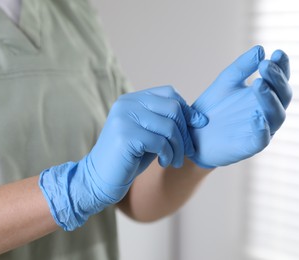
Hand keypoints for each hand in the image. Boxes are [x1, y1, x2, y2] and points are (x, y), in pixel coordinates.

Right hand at [39, 86, 207, 230]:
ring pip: (169, 126)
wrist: (100, 179)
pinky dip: (168, 154)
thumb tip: (198, 117)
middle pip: (172, 108)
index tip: (197, 125)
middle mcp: (127, 104)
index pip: (169, 93)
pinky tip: (163, 162)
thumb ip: (167, 122)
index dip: (187, 109)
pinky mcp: (125, 135)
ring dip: (178, 147)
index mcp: (132, 99)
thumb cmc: (129, 158)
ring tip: (174, 161)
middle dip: (185, 132)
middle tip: (187, 151)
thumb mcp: (150, 134)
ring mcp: (124, 118)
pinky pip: (160, 142)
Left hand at [189, 45, 291, 167]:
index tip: (277, 52)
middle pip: (283, 95)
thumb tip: (260, 49)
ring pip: (276, 115)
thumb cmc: (212, 108)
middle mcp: (267, 112)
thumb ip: (242, 67)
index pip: (280, 79)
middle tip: (266, 65)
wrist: (193, 134)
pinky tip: (256, 116)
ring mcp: (261, 130)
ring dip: (270, 99)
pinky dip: (261, 128)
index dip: (282, 66)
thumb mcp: (225, 82)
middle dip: (277, 79)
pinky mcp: (250, 146)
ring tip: (259, 83)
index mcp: (264, 95)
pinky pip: (261, 139)